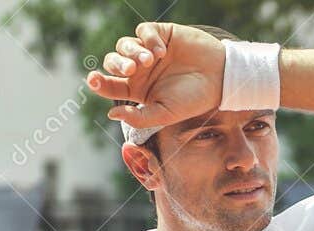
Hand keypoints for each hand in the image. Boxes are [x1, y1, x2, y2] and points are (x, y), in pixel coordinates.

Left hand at [88, 23, 226, 136]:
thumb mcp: (166, 114)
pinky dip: (148, 40)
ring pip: (124, 45)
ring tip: (149, 61)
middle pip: (113, 62)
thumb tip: (111, 114)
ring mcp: (149, 51)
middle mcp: (140, 70)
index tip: (93, 80)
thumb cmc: (194, 100)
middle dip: (116, 65)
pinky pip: (143, 31)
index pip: (110, 85)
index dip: (98, 82)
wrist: (220, 79)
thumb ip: (140, 117)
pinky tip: (162, 51)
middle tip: (130, 71)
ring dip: (131, 52)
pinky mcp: (160, 34)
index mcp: (137, 90)